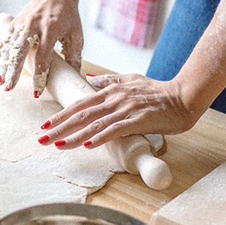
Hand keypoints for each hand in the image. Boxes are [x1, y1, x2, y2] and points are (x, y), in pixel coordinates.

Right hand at [0, 0, 83, 95]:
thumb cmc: (68, 15)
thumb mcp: (76, 34)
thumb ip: (74, 56)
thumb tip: (74, 78)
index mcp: (51, 29)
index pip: (43, 56)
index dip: (39, 75)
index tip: (37, 91)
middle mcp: (33, 26)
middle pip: (20, 52)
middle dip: (14, 72)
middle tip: (9, 88)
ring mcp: (21, 25)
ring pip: (8, 48)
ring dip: (2, 66)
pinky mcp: (13, 24)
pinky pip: (1, 40)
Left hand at [38, 73, 201, 148]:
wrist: (183, 96)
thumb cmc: (158, 90)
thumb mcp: (130, 79)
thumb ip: (108, 80)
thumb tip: (89, 79)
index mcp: (111, 90)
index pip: (80, 104)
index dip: (61, 115)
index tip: (45, 125)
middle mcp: (115, 98)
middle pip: (81, 115)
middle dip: (60, 128)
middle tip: (42, 139)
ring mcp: (126, 109)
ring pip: (95, 124)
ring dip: (74, 136)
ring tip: (58, 145)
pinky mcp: (139, 120)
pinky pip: (116, 130)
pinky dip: (101, 138)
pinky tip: (89, 146)